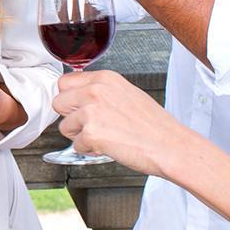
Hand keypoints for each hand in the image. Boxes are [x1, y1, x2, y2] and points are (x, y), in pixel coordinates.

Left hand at [53, 70, 184, 174]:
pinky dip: (89, 150)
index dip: (70, 99)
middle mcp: (96, 91)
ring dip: (79, 136)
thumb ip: (101, 91)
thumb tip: (80, 95)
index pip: (64, 82)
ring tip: (104, 136)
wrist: (170, 146)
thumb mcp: (127, 94)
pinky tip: (107, 147)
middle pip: (58, 102)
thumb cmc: (154, 125)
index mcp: (105, 78)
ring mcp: (91, 112)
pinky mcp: (91, 134)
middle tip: (90, 125)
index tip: (77, 108)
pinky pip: (75, 145)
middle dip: (70, 117)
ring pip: (64, 126)